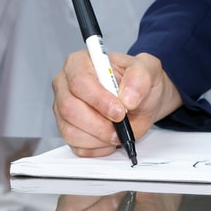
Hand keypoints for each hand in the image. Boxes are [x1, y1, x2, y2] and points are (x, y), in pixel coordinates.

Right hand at [52, 50, 181, 155]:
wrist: (141, 100)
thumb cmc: (138, 81)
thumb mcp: (147, 69)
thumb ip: (140, 78)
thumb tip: (127, 98)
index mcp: (79, 63)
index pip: (79, 82)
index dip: (99, 100)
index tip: (119, 111)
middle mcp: (65, 85)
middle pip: (69, 108)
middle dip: (99, 124)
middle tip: (120, 127)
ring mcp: (63, 109)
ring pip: (70, 131)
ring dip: (99, 138)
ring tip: (118, 132)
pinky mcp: (67, 130)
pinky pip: (76, 146)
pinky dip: (97, 147)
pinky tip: (109, 137)